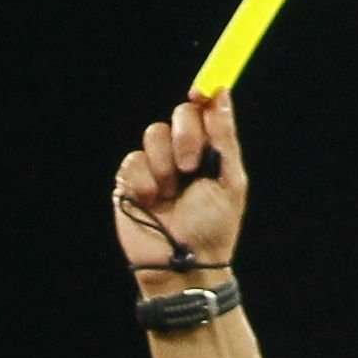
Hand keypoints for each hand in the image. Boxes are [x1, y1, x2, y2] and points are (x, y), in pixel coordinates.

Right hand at [112, 91, 249, 275]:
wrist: (183, 265)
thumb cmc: (213, 229)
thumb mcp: (229, 180)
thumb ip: (224, 137)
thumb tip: (221, 92)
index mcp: (208, 152)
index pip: (203, 111)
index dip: (202, 97)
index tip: (200, 92)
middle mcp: (181, 154)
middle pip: (179, 114)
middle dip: (186, 136)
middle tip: (190, 167)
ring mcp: (154, 167)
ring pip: (153, 134)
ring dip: (165, 164)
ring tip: (170, 195)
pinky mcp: (129, 183)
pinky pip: (133, 161)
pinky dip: (144, 181)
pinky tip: (151, 202)